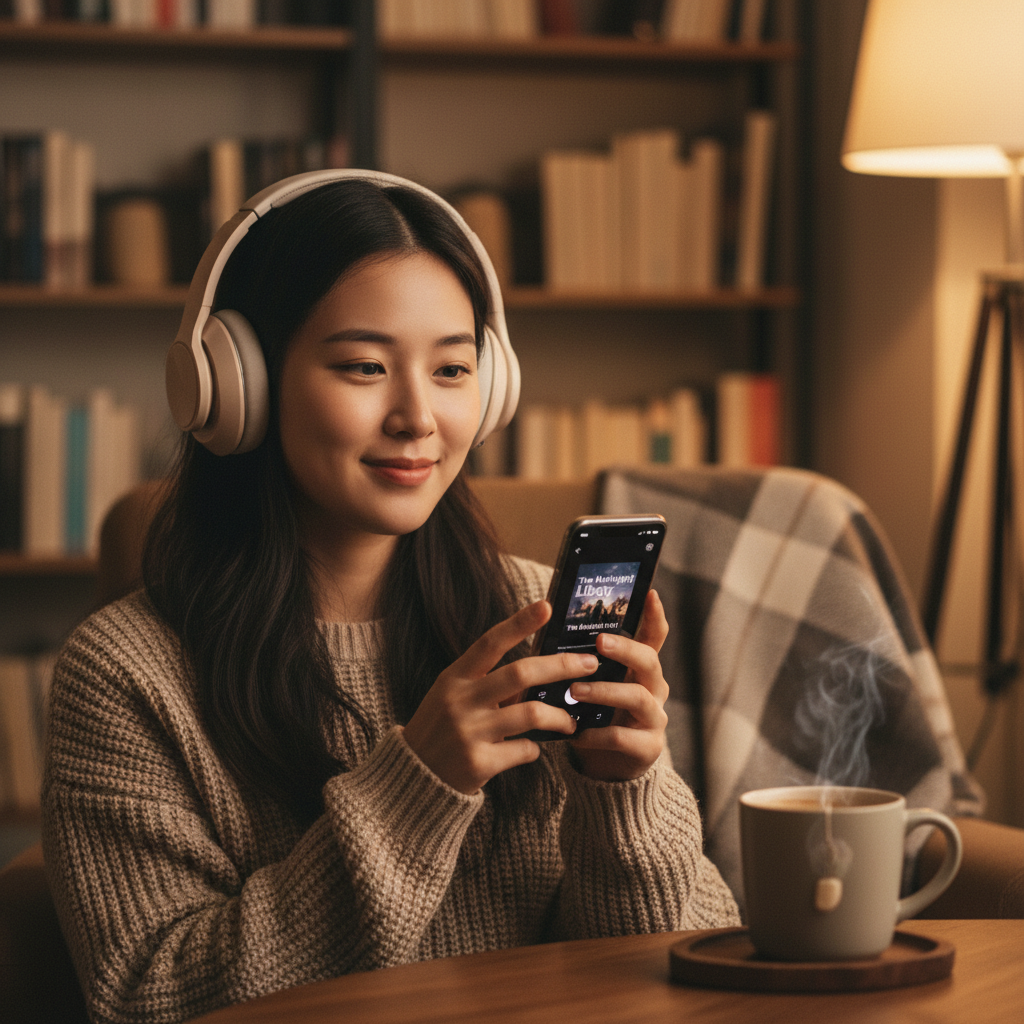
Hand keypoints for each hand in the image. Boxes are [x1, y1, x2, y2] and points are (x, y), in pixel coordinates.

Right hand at [402, 600, 596, 794]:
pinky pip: (525, 750)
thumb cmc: (441, 728)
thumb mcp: (453, 696)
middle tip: (589, 665)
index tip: (547, 606)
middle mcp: (461, 701)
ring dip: (560, 716)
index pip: (490, 643)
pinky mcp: (479, 763)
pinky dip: (535, 748)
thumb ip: (487, 682)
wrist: (413, 778)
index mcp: (454, 678)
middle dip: (560, 666)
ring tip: (570, 721)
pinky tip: (531, 748)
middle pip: (520, 674)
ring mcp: (469, 733)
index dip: (519, 623)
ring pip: (532, 714)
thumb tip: (539, 670)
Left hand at [566, 589, 669, 781]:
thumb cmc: (596, 714)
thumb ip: (583, 661)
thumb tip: (550, 628)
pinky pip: (623, 737)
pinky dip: (597, 734)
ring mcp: (654, 718)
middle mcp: (654, 689)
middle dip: (625, 650)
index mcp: (641, 669)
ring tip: (574, 691)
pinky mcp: (647, 748)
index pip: (655, 637)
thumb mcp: (594, 683)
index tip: (651, 594)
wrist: (606, 766)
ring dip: (604, 692)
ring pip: (637, 698)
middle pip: (649, 662)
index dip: (655, 616)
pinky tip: (577, 733)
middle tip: (599, 642)